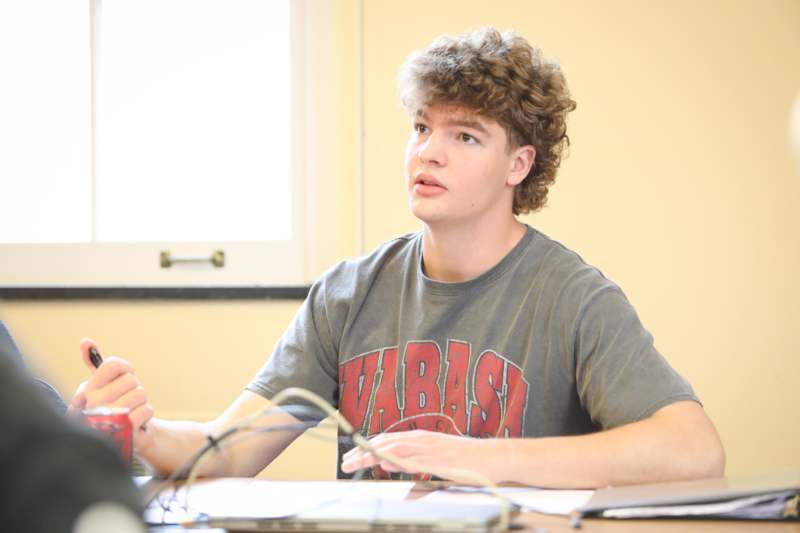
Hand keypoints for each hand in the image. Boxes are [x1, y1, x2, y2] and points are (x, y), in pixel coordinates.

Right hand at [68, 338, 154, 451]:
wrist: (122, 439)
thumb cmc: (110, 408)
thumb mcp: (100, 386)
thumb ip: (95, 364)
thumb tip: (85, 341)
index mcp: (87, 390)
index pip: (112, 365)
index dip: (125, 368)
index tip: (125, 376)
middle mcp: (94, 404)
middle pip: (131, 379)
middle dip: (134, 388)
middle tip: (126, 400)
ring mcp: (108, 418)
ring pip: (140, 393)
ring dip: (140, 402)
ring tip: (129, 412)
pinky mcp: (124, 432)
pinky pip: (147, 410)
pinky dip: (145, 414)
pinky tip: (135, 422)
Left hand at [341, 429, 497, 483]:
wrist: (493, 457)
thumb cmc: (467, 462)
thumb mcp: (438, 464)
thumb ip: (419, 469)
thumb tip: (402, 480)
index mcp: (420, 438)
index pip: (386, 440)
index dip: (366, 447)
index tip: (351, 456)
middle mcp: (422, 439)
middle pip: (385, 442)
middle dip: (362, 451)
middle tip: (345, 462)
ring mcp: (429, 448)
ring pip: (394, 448)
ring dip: (372, 455)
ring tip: (355, 462)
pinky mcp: (438, 459)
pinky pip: (413, 459)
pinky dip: (396, 460)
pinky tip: (383, 462)